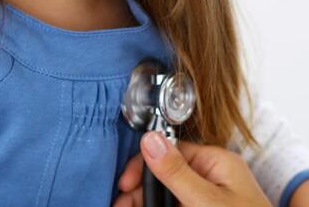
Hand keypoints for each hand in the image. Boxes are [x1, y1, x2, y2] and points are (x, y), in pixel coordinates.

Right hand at [112, 131, 271, 206]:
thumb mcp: (207, 202)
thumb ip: (176, 172)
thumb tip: (149, 138)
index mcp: (217, 163)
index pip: (170, 151)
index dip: (144, 166)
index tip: (125, 184)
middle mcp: (213, 177)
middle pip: (166, 174)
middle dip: (141, 190)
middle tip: (121, 205)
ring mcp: (211, 198)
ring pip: (169, 194)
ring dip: (146, 201)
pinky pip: (177, 204)